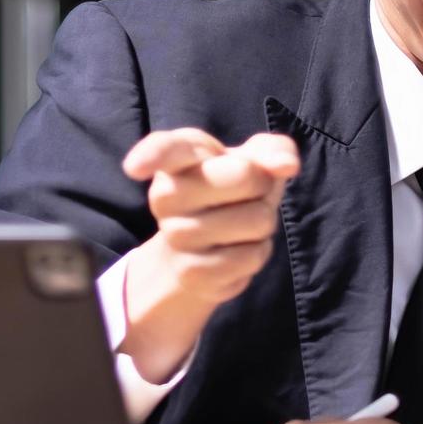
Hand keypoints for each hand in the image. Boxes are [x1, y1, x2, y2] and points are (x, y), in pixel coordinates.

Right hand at [115, 129, 298, 381]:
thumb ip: (273, 151)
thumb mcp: (250, 160)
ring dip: (263, 222)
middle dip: (263, 184)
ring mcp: (175, 236)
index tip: (135, 167)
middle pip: (244, 175)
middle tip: (245, 192)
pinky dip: (257, 252)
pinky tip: (236, 249)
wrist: (200, 247)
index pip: (163, 150)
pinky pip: (252, 257)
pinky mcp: (191, 273)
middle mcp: (166, 195)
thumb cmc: (228, 189)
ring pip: (256, 220)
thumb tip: (287, 165)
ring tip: (239, 222)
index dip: (150, 156)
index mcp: (178, 157)